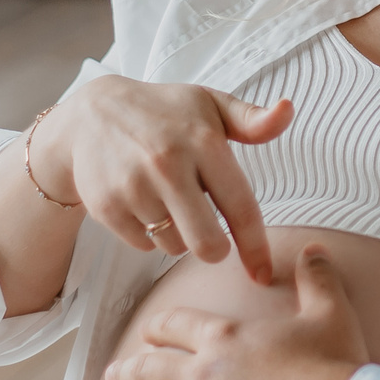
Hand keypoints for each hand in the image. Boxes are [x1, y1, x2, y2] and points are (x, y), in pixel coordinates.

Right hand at [31, 76, 291, 281]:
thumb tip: (288, 110)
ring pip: (174, 247)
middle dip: (214, 249)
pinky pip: (144, 245)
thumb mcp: (209, 105)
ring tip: (169, 201)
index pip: (240, 207)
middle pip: (207, 245)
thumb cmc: (164, 113)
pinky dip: (149, 234)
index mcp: (203, 141)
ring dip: (179, 235)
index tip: (263, 274)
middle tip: (210, 234)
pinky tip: (143, 203)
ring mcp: (134, 187)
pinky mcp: (107, 206)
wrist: (92, 116)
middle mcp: (168, 164)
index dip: (255, 247)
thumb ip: (252, 120)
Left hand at [94, 244, 369, 379]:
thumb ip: (316, 279)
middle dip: (129, 374)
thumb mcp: (329, 313)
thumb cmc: (331, 366)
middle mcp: (201, 376)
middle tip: (113, 377)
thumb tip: (314, 249)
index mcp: (225, 339)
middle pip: (151, 372)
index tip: (149, 332)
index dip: (161, 329)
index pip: (179, 327)